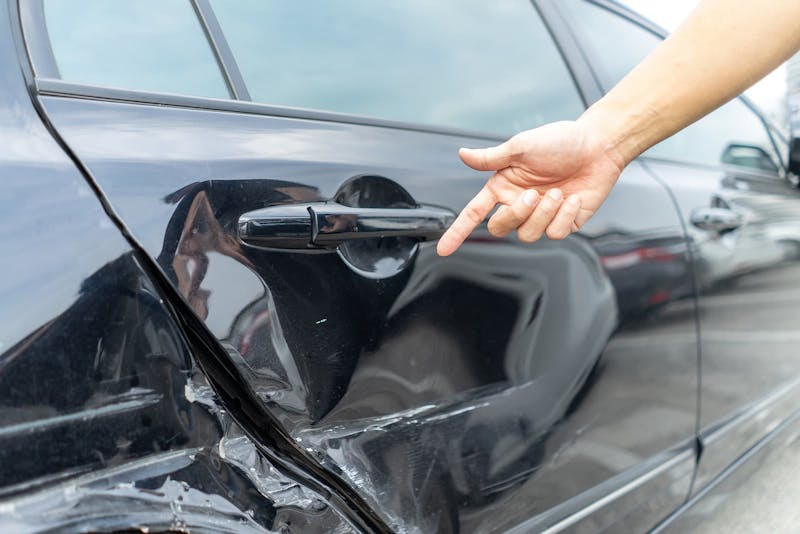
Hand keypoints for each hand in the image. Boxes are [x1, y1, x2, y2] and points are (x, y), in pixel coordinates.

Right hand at [436, 120, 625, 255]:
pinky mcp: (564, 223)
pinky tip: (571, 199)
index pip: (474, 213)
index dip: (457, 232)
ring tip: (557, 192)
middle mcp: (519, 203)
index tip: (443, 249)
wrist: (598, 146)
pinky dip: (563, 217)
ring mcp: (541, 216)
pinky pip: (555, 234)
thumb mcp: (521, 146)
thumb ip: (490, 157)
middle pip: (500, 228)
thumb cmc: (560, 141)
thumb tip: (462, 155)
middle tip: (533, 195)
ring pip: (528, 234)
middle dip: (515, 215)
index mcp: (503, 187)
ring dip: (543, 214)